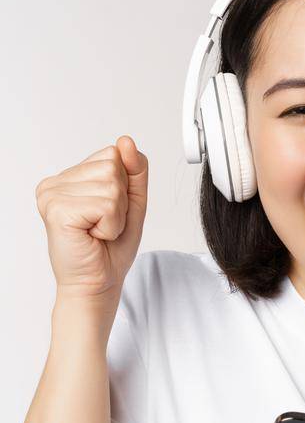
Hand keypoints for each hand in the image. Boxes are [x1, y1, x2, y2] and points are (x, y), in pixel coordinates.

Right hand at [35, 135, 149, 301]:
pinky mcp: (57, 210)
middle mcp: (55, 183)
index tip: (109, 211)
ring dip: (116, 215)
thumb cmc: (111, 247)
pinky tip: (93, 236)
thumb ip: (134, 170)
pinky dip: (111, 225)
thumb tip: (126, 141)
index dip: (124, 186)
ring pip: (111, 185)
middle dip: (121, 201)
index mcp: (69, 177)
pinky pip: (106, 204)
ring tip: (98, 231)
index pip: (112, 154)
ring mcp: (52, 195)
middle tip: (104, 224)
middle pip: (112, 166)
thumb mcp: (132, 201)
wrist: (98, 282)